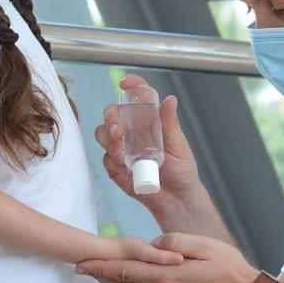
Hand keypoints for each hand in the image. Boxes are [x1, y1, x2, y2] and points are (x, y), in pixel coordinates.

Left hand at [76, 232, 257, 282]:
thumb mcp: (204, 246)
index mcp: (169, 276)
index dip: (101, 266)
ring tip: (96, 274)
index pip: (126, 270)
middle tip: (79, 268)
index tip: (83, 262)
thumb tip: (154, 244)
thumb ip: (175, 243)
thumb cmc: (228, 267)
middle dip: (99, 275)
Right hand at [95, 75, 200, 209]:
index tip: (125, 84)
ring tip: (123, 153)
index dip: (130, 86)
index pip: (136, 96)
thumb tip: (170, 99)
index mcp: (148, 119)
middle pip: (112, 113)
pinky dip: (113, 160)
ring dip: (109, 140)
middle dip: (111, 118)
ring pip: (102, 133)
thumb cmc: (181, 168)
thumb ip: (170, 123)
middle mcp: (132, 130)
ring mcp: (121, 147)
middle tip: (118, 131)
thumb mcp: (178, 144)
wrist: (176, 198)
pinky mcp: (115, 165)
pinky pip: (105, 157)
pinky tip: (126, 166)